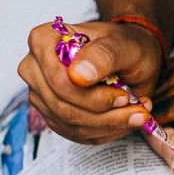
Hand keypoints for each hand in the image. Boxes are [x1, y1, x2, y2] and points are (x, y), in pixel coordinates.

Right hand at [18, 20, 163, 143]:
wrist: (132, 59)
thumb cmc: (126, 46)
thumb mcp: (124, 45)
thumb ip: (102, 55)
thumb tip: (78, 76)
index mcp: (44, 40)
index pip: (59, 81)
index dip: (91, 96)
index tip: (123, 97)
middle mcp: (35, 68)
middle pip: (62, 106)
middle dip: (105, 115)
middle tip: (138, 110)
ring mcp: (42, 94)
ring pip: (70, 124)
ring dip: (110, 125)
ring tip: (138, 114)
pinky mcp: (54, 115)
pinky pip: (77, 134)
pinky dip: (107, 132)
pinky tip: (126, 120)